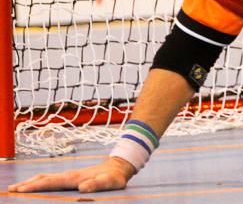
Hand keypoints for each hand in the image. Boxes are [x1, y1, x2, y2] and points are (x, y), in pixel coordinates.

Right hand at [8, 157, 135, 192]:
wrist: (119, 165)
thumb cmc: (115, 177)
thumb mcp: (110, 182)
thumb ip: (97, 184)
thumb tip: (82, 187)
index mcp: (75, 178)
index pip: (52, 182)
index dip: (37, 187)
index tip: (22, 190)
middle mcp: (69, 175)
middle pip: (44, 179)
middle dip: (27, 184)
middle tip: (11, 189)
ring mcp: (69, 175)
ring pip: (46, 178)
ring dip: (31, 182)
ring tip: (16, 187)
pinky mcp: (71, 177)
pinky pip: (51, 179)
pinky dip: (39, 181)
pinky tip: (34, 184)